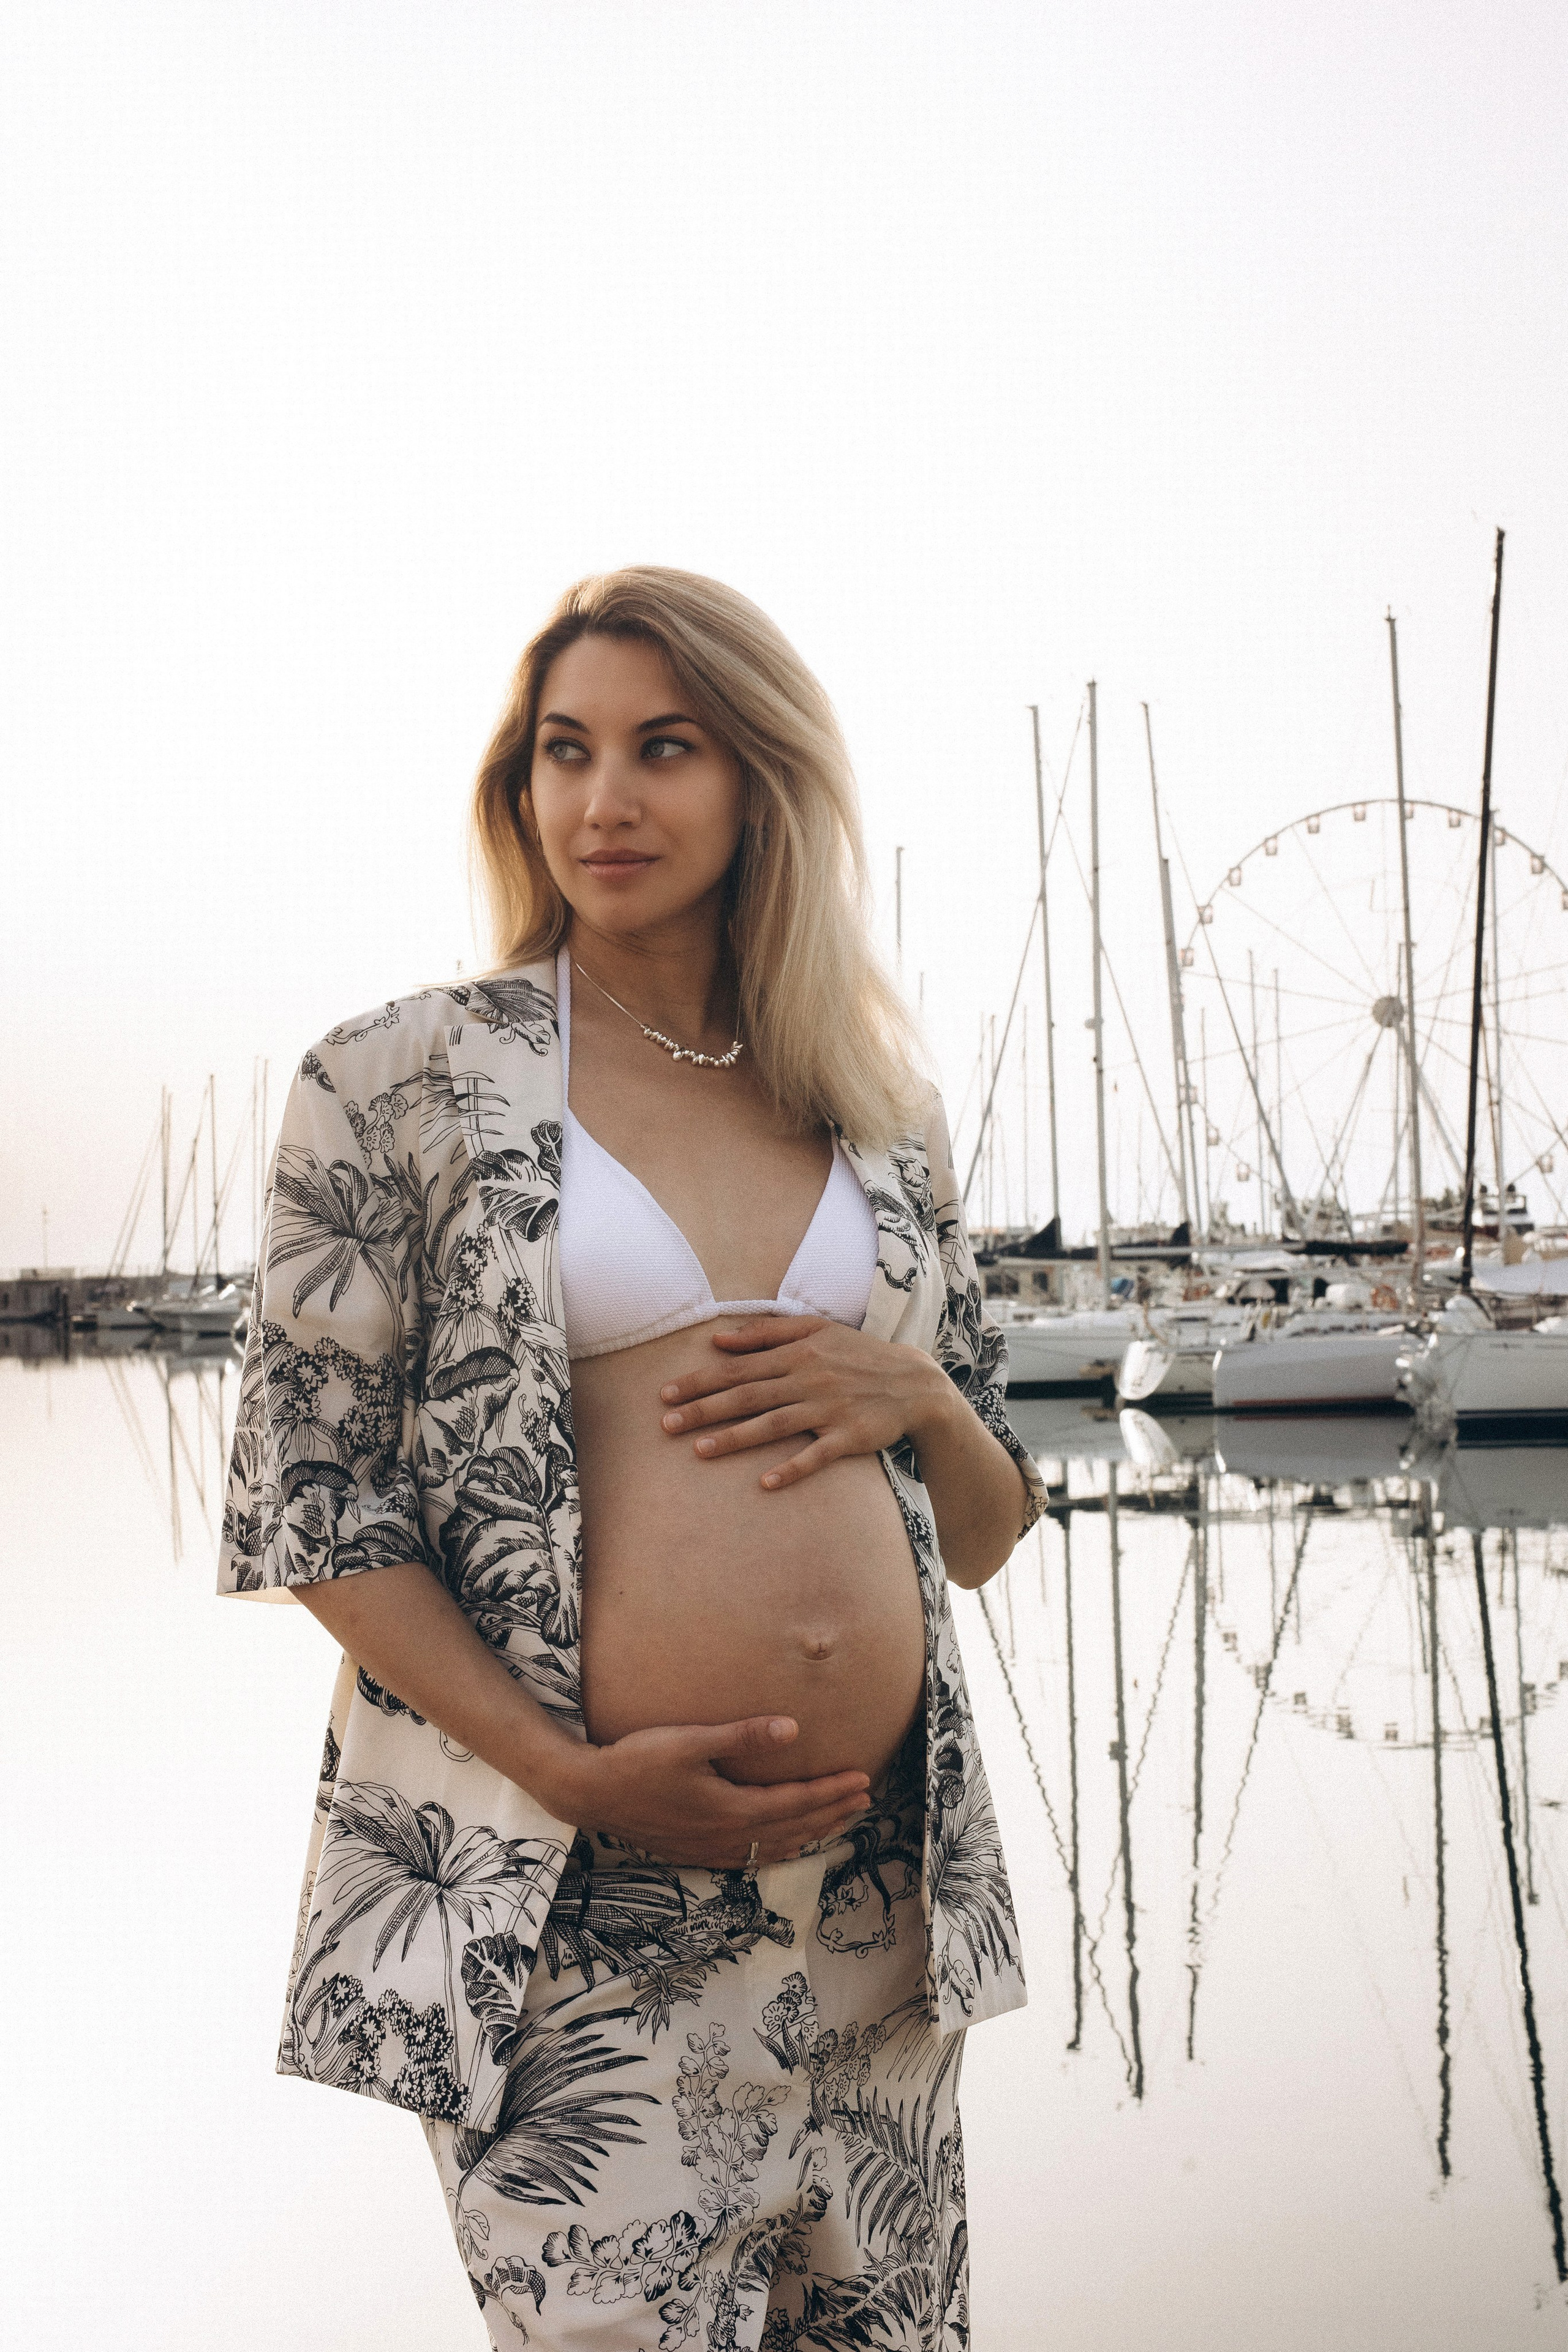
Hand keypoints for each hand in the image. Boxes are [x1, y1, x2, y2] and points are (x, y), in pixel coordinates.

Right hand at [565, 1715, 871, 1867]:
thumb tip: (793, 1729)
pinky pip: (751, 1858)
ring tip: (838, 1821)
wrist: (591, 1794)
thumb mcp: (690, 1741)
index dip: (832, 1791)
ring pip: (775, 1846)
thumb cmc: (637, 1761)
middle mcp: (726, 1835)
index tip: (862, 1779)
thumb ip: (742, 1736)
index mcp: (731, 1808)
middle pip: (794, 1827)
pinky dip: (779, 1850)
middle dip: (832, 1813)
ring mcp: (710, 1848)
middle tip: (865, 1799)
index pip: (796, 1801)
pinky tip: (785, 1846)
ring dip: (811, 1833)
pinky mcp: (695, 1851)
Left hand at [657, 1315, 956, 1490]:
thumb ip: (766, 1332)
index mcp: (796, 1353)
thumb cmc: (858, 1354)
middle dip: (703, 1410)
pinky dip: (792, 1468)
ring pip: (774, 1424)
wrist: (915, 1382)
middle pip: (747, 1396)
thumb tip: (718, 1340)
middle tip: (665, 1425)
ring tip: (700, 1451)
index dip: (699, 1381)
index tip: (665, 1394)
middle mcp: (808, 1379)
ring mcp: (829, 1409)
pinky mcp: (850, 1437)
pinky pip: (817, 1456)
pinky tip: (766, 1483)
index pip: (737, 1369)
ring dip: (736, 1437)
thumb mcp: (816, 1330)